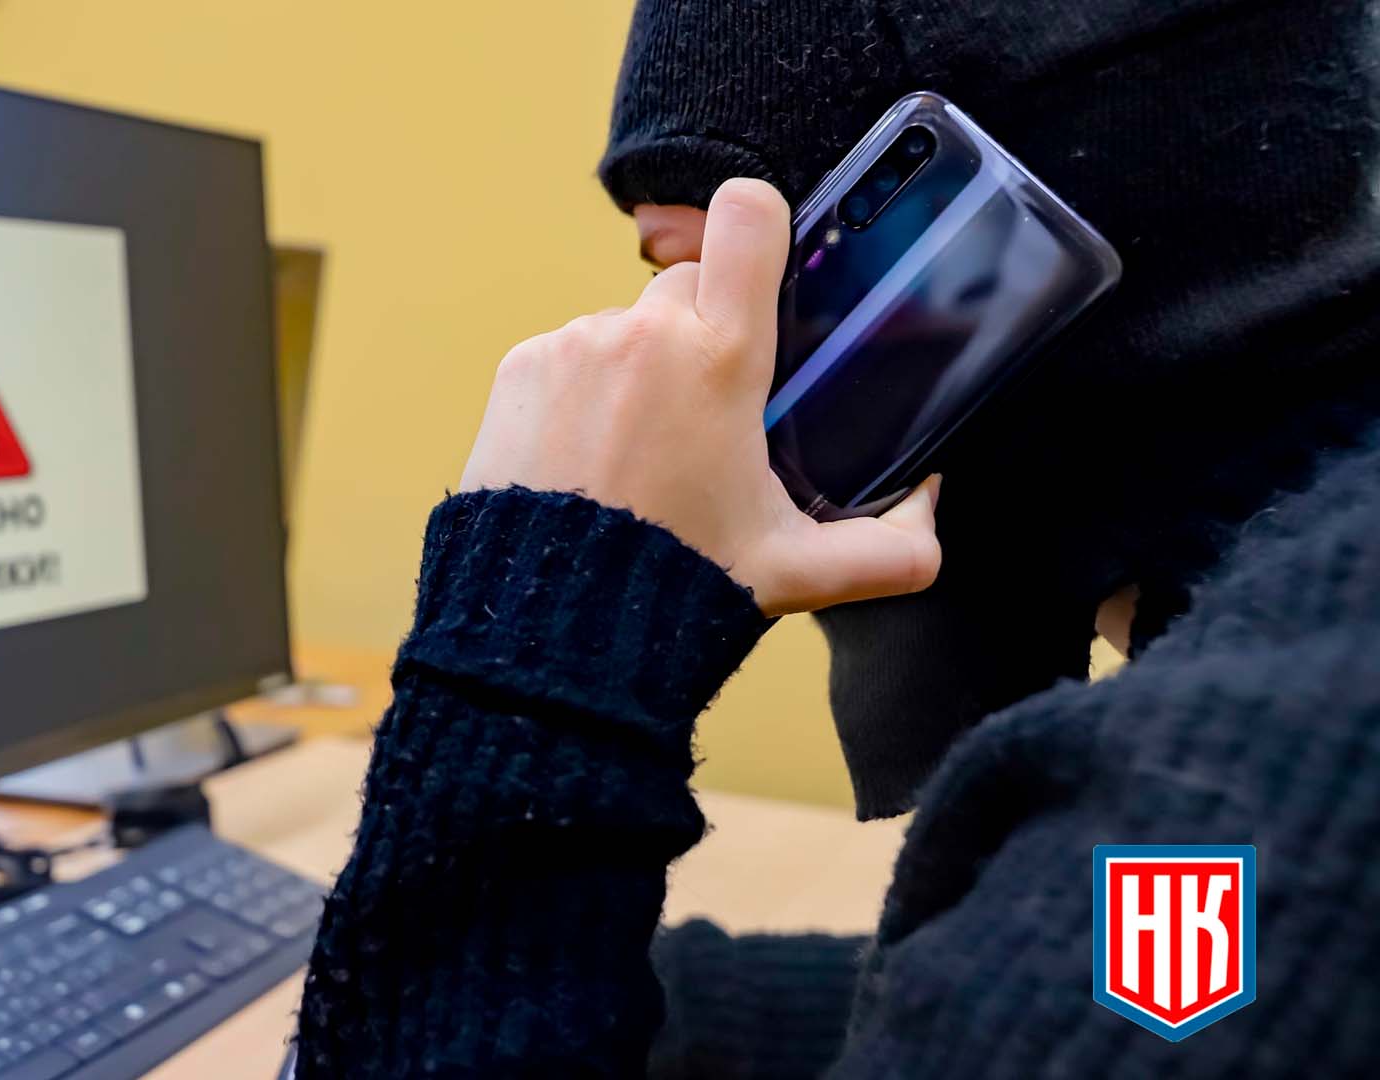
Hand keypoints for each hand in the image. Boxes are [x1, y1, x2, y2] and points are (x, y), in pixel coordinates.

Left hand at [459, 178, 940, 616]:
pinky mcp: (519, 369)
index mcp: (720, 357)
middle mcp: (643, 333)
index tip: (763, 265)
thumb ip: (893, 548)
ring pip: (626, 327)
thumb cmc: (677, 588)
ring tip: (639, 454)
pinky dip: (581, 395)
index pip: (748, 217)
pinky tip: (587, 459)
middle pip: (689, 284)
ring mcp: (573, 347)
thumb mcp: (798, 571)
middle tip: (706, 414)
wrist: (554, 625)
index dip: (761, 226)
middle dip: (704, 331)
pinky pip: (567, 356)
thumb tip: (930, 511)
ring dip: (639, 370)